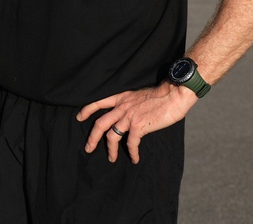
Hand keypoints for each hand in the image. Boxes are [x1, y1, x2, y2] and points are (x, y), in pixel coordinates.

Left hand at [76, 82, 196, 163]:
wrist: (173, 94)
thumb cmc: (161, 95)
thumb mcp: (139, 96)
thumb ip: (130, 105)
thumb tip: (128, 116)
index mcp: (121, 97)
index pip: (98, 102)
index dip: (87, 110)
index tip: (79, 117)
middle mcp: (122, 107)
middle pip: (100, 123)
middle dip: (92, 138)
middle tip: (88, 148)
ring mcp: (129, 116)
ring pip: (112, 136)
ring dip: (110, 150)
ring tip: (111, 159)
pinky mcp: (139, 126)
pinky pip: (131, 143)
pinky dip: (132, 153)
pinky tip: (134, 159)